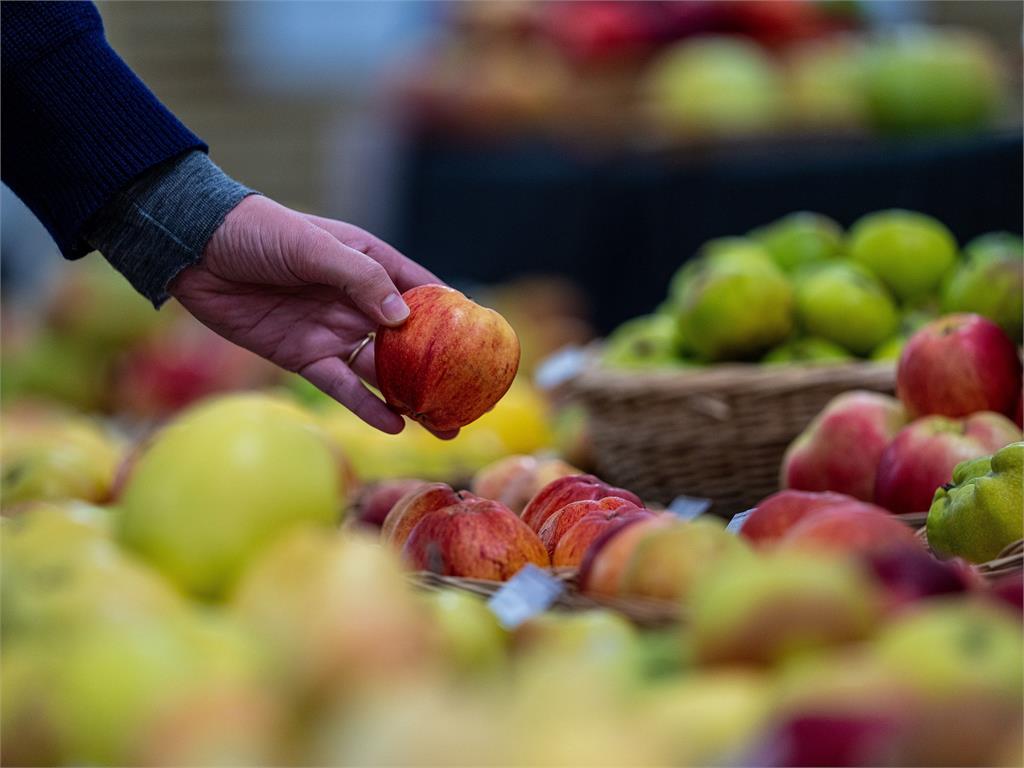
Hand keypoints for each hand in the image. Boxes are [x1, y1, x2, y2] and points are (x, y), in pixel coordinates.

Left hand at [169, 195, 452, 435]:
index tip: (484, 343)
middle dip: (440, 369)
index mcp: (370, 264)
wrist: (194, 248)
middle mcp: (358, 302)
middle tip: (470, 397)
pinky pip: (341, 386)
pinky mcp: (303, 357)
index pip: (423, 292)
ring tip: (442, 423)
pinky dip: (367, 406)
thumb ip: (359, 280)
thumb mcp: (313, 247)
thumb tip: (404, 318)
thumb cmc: (258, 232)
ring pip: (381, 371)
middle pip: (410, 341)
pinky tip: (394, 423)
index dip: (455, 316)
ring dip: (411, 396)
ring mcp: (333, 331)